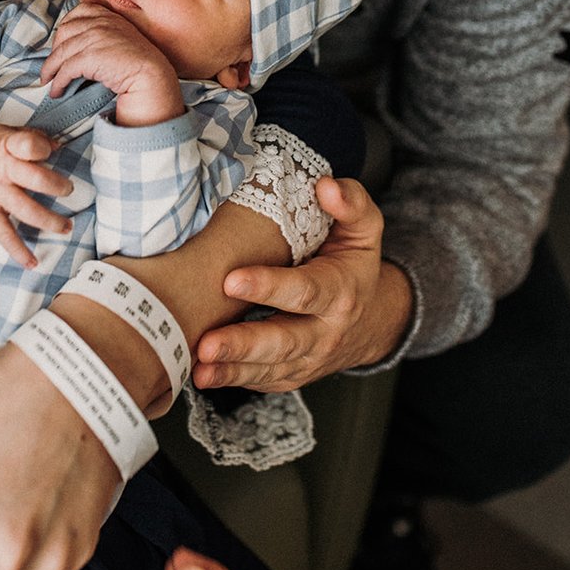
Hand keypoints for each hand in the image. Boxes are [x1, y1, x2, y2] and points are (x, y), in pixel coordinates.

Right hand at [0, 122, 73, 267]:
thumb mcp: (5, 134)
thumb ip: (32, 138)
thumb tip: (57, 146)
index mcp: (8, 145)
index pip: (28, 144)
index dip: (42, 148)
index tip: (52, 152)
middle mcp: (3, 170)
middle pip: (35, 178)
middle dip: (57, 186)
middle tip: (68, 190)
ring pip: (26, 210)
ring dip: (49, 220)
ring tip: (66, 227)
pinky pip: (4, 234)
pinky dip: (18, 250)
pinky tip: (33, 262)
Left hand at [41, 2, 184, 127]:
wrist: (152, 75)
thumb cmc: (138, 61)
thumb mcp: (120, 37)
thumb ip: (103, 33)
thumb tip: (78, 45)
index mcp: (107, 15)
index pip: (77, 14)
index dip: (64, 29)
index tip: (60, 44)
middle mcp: (99, 23)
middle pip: (64, 32)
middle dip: (54, 50)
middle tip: (51, 66)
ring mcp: (94, 38)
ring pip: (61, 53)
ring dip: (50, 70)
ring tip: (47, 82)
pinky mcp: (90, 56)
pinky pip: (66, 69)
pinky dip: (58, 82)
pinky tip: (57, 91)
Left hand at [193, 178, 413, 389]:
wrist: (371, 319)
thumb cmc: (353, 263)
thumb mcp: (364, 228)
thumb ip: (350, 202)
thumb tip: (324, 187)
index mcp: (340, 291)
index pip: (304, 291)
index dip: (269, 287)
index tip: (232, 280)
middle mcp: (325, 331)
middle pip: (284, 341)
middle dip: (244, 344)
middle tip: (208, 343)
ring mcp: (308, 358)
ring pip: (270, 368)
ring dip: (232, 370)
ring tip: (198, 367)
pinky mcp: (291, 374)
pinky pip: (262, 381)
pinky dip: (233, 381)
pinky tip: (203, 376)